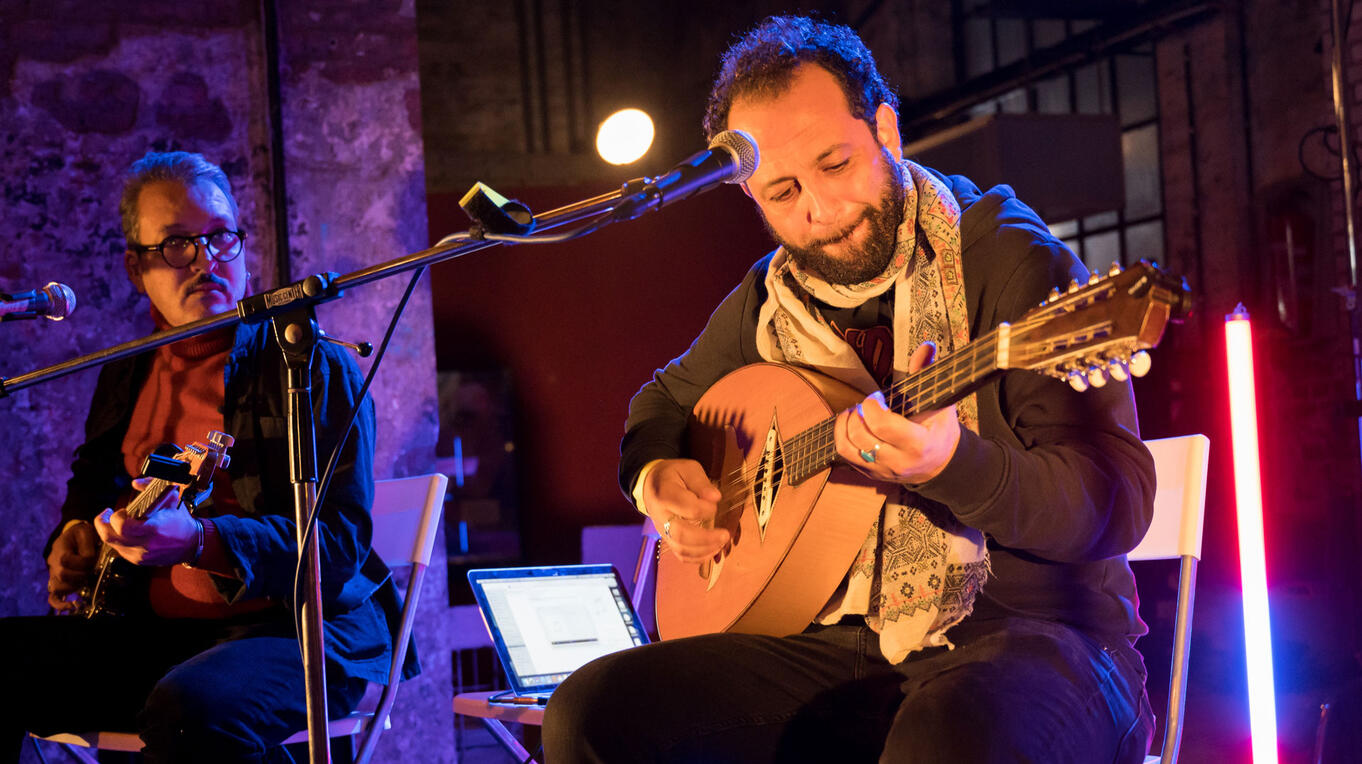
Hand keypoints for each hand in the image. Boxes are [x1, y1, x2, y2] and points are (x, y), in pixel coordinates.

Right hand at [46, 520, 97, 610]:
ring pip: (58, 586)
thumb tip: (89, 561)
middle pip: (62, 575)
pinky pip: (53, 596)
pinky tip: (71, 605)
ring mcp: (53, 572)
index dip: (82, 562)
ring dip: (75, 585)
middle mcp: (53, 561)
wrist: (76, 536)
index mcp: (60, 547)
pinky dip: (60, 603)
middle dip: (81, 574)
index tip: (92, 558)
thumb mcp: (87, 533)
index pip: (65, 560)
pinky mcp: (57, 581)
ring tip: (85, 578)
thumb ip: (88, 546)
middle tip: (91, 569)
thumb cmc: (83, 534)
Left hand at [93, 481, 200, 566]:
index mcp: (153, 529)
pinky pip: (120, 550)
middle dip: (102, 524)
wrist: (191, 544)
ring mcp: (140, 555)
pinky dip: (120, 539)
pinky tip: (128, 533)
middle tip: (106, 515)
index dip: (116, 517)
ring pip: (113, 544)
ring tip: (117, 523)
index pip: (123, 527)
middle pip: (109, 537)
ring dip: (111, 531)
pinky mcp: (138, 561)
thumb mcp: (171, 499)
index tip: (121, 510)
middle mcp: (144, 545)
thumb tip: (136, 483)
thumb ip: (152, 486)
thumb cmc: (181, 521)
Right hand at [641, 458, 728, 563]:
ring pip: (681, 548)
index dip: (706, 509)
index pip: (688, 508)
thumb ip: (701, 483)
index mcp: (664, 494)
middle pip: (681, 534)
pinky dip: (698, 557)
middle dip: (706, 538)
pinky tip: (712, 550)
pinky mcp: (668, 539)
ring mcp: (663, 530)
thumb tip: (715, 498)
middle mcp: (661, 515)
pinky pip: (681, 555)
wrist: (652, 485)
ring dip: (704, 550)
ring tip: (721, 543)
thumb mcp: (687, 469)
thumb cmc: (672, 475)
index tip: (715, 502)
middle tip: (725, 535)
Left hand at [834, 341, 960, 483]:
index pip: (882, 425)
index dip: (872, 405)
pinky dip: (841, 436)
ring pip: (848, 448)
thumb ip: (927, 375)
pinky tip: (851, 424)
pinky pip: (845, 456)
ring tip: (854, 412)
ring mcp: (883, 470)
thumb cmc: (939, 429)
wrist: (942, 464)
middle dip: (857, 414)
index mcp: (918, 444)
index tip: (876, 396)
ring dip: (844, 425)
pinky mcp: (871, 474)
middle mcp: (899, 461)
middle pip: (861, 436)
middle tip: (866, 403)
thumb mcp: (939, 403)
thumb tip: (925, 346)